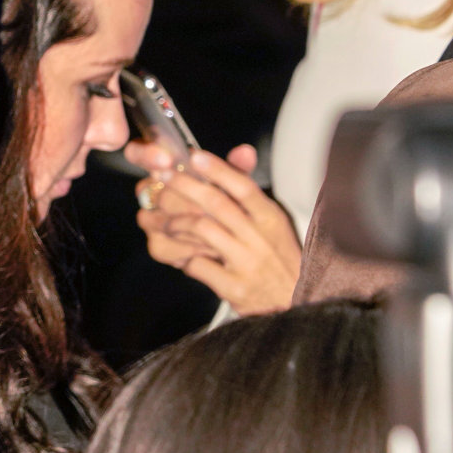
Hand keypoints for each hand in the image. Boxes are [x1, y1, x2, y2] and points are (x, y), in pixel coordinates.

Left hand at [128, 143, 301, 314]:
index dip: (217, 169)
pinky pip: (198, 265)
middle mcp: (261, 238)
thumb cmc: (276, 257)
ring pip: (203, 230)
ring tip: (163, 221)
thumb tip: (242, 150)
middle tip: (161, 177)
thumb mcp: (271, 223)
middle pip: (217, 204)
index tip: (193, 156)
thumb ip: (249, 190)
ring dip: (176, 222)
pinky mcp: (234, 287)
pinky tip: (180, 254)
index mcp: (270, 218)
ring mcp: (247, 263)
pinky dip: (183, 257)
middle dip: (184, 186)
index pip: (244, 187)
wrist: (291, 302)